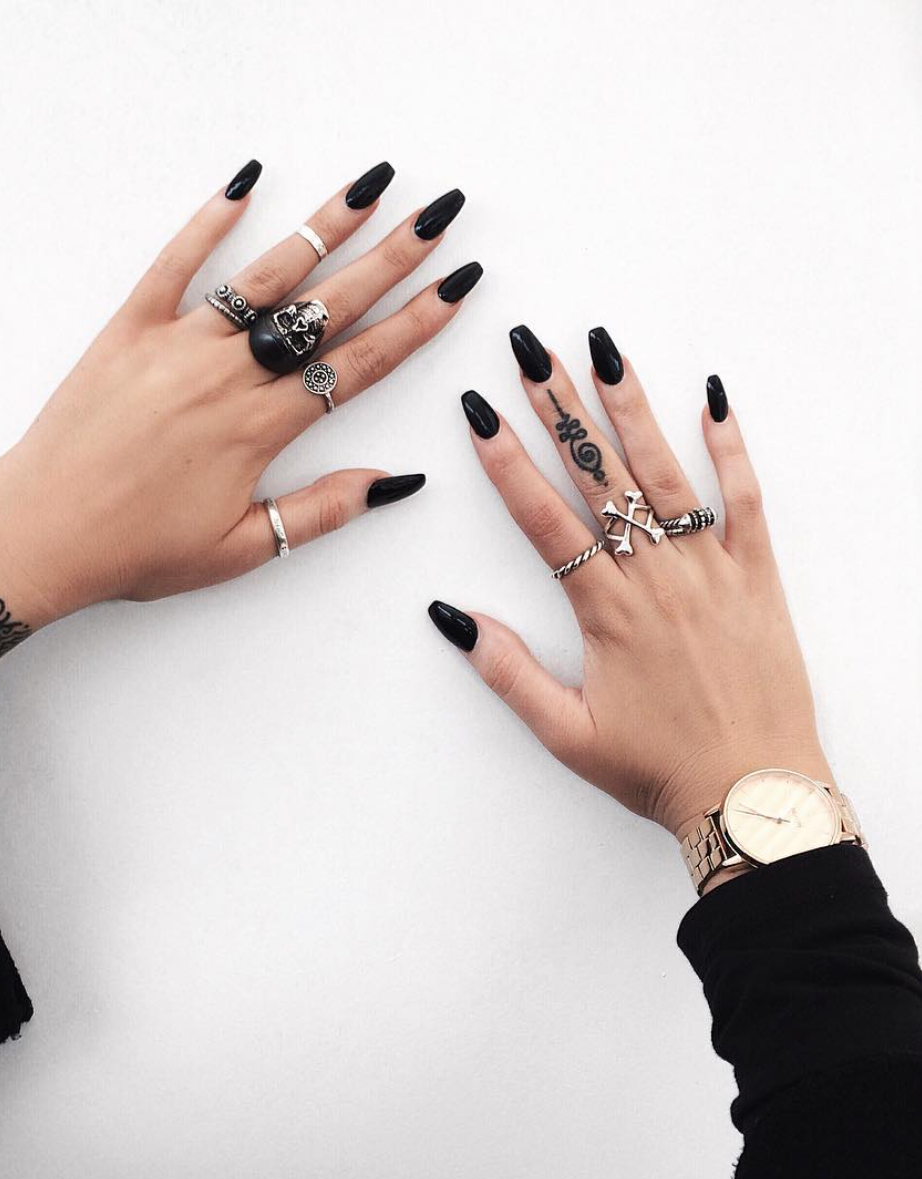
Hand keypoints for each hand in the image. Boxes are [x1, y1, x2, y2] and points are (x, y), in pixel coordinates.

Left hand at [0, 161, 480, 714]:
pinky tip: (246, 184)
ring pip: (266, 275)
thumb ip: (322, 510)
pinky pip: (173, 263)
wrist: (40, 532)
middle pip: (328, 306)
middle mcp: (228, 374)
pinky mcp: (128, 329)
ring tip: (372, 185)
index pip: (359, 365)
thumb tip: (396, 481)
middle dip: (393, 258)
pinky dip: (209, 221)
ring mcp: (177, 344)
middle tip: (441, 215)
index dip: (416, 324)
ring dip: (325, 227)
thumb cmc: (138, 550)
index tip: (457, 287)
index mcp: (260, 428)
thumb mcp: (241, 548)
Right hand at [429, 327, 832, 850]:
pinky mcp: (758, 577)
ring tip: (603, 353)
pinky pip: (747, 500)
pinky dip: (732, 448)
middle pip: (598, 477)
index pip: (542, 518)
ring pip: (664, 472)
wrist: (754, 794)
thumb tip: (452, 618)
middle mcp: (655, 578)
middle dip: (559, 408)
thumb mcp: (566, 733)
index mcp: (605, 612)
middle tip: (532, 351)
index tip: (480, 410)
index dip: (505, 460)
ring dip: (630, 408)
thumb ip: (506, 673)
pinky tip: (713, 400)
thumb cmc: (658, 769)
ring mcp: (710, 571)